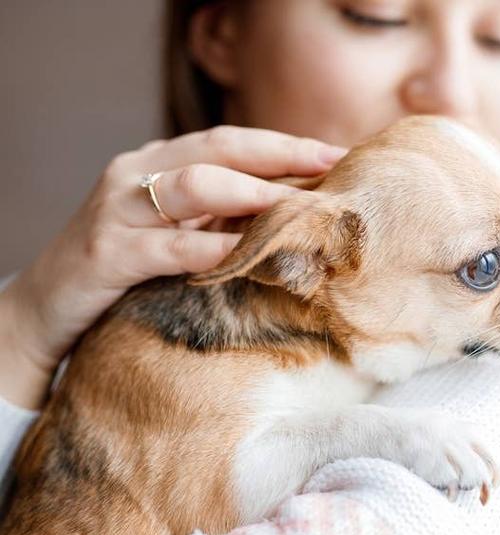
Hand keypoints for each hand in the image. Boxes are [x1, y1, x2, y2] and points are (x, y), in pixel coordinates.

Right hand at [0, 126, 346, 409]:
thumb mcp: (177, 232)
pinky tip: (246, 254)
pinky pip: (167, 246)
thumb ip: (223, 215)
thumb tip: (304, 212)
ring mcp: (117, 210)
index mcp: (159, 163)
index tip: (339, 153)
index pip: (231, 141)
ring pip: (193, 186)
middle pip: (218, 150)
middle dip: (281, 156)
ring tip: (300, 207)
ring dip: (252, 194)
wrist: (44, 311)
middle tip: (332, 168)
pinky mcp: (104, 254)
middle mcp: (136, 175)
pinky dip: (210, 249)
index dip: (286, 145)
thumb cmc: (127, 271)